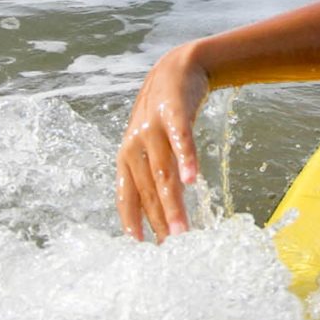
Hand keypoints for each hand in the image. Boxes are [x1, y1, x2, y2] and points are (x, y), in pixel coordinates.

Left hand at [118, 44, 211, 239]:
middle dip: (158, 223)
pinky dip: (186, 159)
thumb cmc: (163, 115)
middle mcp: (135, 145)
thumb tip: (161, 217)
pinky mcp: (174, 112)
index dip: (132, 224)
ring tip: (182, 231)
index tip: (142, 252)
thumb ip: (154, 178)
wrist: (177, 67)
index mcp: (127, 158)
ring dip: (172, 204)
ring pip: (163, 172)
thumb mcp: (151, 146)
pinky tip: (193, 180)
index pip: (126, 198)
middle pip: (147, 191)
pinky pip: (181, 139)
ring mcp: (153, 128)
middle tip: (170, 252)